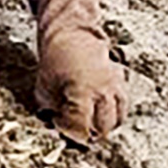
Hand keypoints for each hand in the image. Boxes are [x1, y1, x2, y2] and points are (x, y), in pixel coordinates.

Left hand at [34, 0, 126, 143]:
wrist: (71, 32)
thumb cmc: (55, 59)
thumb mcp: (44, 87)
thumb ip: (52, 110)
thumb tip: (56, 127)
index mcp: (83, 92)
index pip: (82, 127)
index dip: (71, 135)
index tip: (62, 131)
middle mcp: (104, 91)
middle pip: (103, 128)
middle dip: (88, 135)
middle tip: (75, 134)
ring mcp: (116, 86)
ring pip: (116, 119)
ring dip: (102, 126)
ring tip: (87, 126)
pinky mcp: (121, 81)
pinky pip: (123, 106)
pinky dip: (112, 114)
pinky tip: (99, 114)